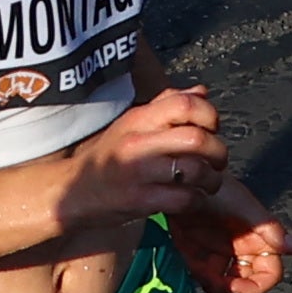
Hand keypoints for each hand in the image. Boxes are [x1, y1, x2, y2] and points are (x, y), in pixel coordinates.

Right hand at [59, 83, 229, 228]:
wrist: (72, 192)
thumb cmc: (108, 156)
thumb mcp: (131, 123)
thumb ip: (166, 105)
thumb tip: (202, 91)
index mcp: (139, 118)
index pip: (185, 104)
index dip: (209, 115)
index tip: (212, 129)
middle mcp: (139, 142)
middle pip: (197, 139)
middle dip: (218, 152)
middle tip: (218, 161)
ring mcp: (139, 172)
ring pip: (195, 171)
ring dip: (212, 180)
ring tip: (209, 183)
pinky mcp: (140, 201)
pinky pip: (184, 199)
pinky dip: (197, 200)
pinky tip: (192, 199)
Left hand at [166, 198, 287, 292]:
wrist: (182, 178)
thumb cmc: (216, 186)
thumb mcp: (244, 206)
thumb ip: (269, 228)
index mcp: (258, 239)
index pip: (270, 272)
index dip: (259, 285)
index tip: (242, 287)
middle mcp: (241, 248)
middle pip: (248, 282)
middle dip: (237, 288)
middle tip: (222, 283)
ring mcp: (219, 252)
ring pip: (224, 284)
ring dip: (216, 285)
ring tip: (202, 270)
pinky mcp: (197, 253)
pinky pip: (203, 276)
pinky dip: (199, 276)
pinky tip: (191, 263)